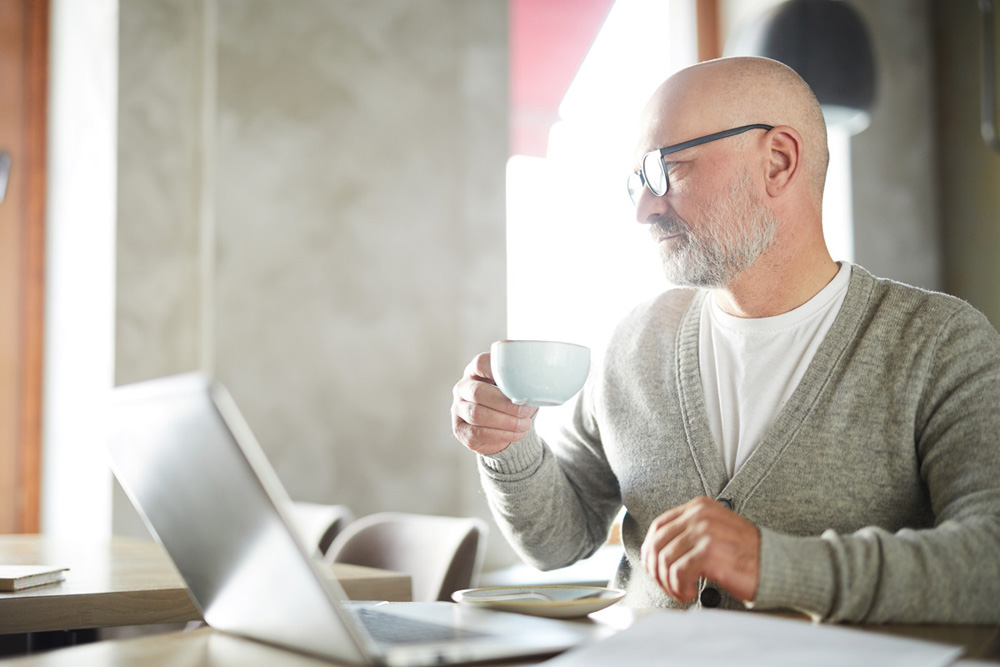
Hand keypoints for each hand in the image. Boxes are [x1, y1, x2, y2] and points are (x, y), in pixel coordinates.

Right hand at [451, 352, 537, 454]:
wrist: (501, 426)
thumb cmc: (509, 400)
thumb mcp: (516, 387)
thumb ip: (523, 382)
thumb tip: (541, 385)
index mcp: (476, 371)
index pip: (480, 363)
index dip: (497, 369)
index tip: (517, 379)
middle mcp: (463, 387)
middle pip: (478, 392)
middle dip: (505, 404)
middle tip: (525, 411)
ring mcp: (458, 408)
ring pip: (477, 414)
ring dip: (505, 422)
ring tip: (524, 425)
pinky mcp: (460, 429)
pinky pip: (478, 433)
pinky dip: (501, 435)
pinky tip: (516, 434)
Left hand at [640, 496, 759, 603]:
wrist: (776, 565)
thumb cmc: (747, 554)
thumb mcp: (715, 531)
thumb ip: (689, 533)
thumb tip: (657, 552)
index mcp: (699, 507)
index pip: (659, 526)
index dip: (650, 550)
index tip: (654, 568)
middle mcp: (699, 515)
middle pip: (657, 544)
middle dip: (656, 570)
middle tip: (667, 585)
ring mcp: (703, 531)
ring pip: (665, 560)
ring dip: (669, 583)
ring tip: (682, 591)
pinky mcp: (708, 552)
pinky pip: (677, 573)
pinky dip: (679, 588)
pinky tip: (691, 592)